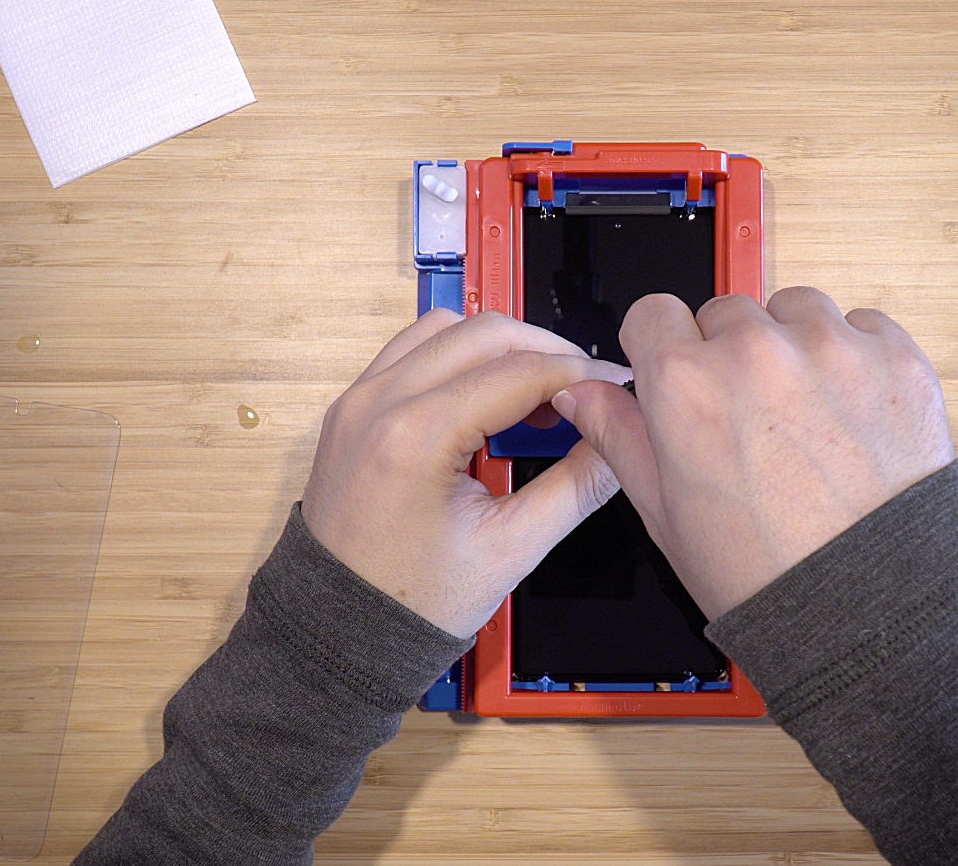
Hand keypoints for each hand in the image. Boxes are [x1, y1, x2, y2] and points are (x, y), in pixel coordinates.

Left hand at [302, 309, 630, 638]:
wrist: (337, 629)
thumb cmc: (413, 601)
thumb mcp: (512, 549)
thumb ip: (576, 486)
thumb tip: (619, 441)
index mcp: (416, 437)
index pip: (520, 372)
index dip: (580, 373)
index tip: (615, 385)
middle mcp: (378, 403)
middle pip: (484, 333)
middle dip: (547, 350)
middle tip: (586, 386)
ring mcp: (358, 400)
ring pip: (445, 327)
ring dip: (500, 346)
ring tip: (539, 392)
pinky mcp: (352, 407)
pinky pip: (412, 349)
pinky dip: (459, 356)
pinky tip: (490, 395)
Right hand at [551, 287, 954, 620]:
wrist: (871, 610)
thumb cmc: (767, 575)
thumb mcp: (664, 513)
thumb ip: (618, 437)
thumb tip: (582, 394)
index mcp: (686, 386)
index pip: (653, 313)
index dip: (662, 348)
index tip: (679, 372)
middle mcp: (755, 353)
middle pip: (724, 311)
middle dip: (728, 353)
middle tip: (749, 418)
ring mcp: (831, 349)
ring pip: (794, 309)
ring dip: (791, 345)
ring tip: (804, 414)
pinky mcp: (894, 358)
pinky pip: (862, 326)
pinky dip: (854, 358)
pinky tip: (849, 416)